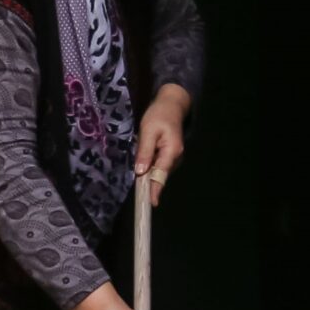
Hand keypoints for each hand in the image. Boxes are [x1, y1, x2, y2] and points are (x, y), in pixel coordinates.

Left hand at [134, 84, 190, 205]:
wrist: (171, 106)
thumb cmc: (159, 115)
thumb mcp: (148, 131)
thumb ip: (145, 152)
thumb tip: (140, 172)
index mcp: (172, 151)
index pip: (161, 175)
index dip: (155, 190)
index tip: (150, 203)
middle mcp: (175, 158)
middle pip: (159, 176)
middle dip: (146, 181)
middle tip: (134, 183)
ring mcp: (173, 158)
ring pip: (157, 172)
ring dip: (146, 172)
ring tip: (139, 158)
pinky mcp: (168, 157)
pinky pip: (157, 167)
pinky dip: (149, 167)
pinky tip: (144, 158)